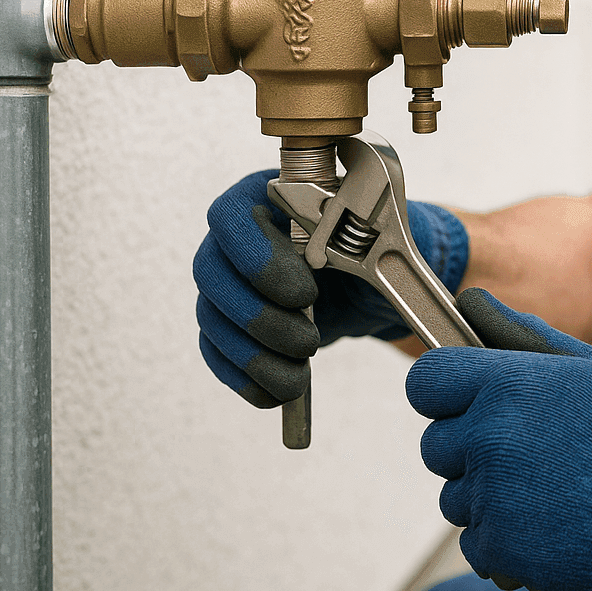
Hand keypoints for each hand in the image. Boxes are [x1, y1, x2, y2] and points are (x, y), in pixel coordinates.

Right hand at [193, 169, 467, 407]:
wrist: (366, 279)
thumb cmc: (370, 244)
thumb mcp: (379, 231)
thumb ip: (372, 233)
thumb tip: (380, 251)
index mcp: (263, 197)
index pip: (231, 217)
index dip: (258, 258)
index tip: (305, 293)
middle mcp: (233, 238)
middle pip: (211, 273)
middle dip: (258, 316)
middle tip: (308, 341)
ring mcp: (225, 283)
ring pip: (211, 318)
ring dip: (253, 354)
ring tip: (299, 377)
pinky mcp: (227, 324)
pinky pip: (217, 353)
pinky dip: (244, 377)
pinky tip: (276, 393)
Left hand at [406, 289, 591, 590]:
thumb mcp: (586, 366)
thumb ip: (521, 333)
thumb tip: (470, 304)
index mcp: (506, 384)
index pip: (424, 382)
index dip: (443, 393)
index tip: (464, 403)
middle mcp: (490, 436)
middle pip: (435, 444)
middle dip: (468, 449)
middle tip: (524, 452)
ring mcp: (491, 495)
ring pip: (454, 497)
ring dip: (487, 497)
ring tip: (544, 489)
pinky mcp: (498, 547)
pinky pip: (473, 541)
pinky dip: (502, 540)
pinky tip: (544, 522)